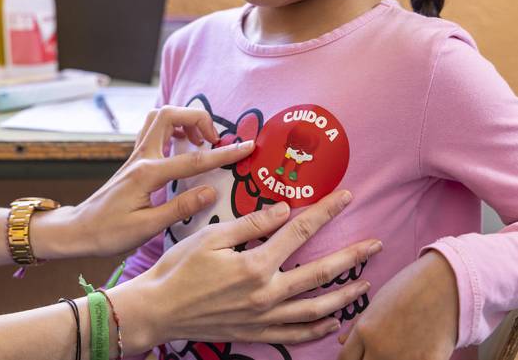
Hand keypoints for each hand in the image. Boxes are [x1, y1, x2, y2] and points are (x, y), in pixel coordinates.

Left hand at [32, 106, 255, 258]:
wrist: (77, 230)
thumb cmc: (108, 233)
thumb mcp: (146, 227)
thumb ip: (180, 207)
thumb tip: (210, 191)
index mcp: (147, 174)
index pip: (193, 159)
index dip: (223, 153)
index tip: (246, 146)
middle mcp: (141, 157)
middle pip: (169, 114)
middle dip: (198, 118)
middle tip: (214, 140)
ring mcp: (135, 155)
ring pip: (159, 117)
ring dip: (184, 120)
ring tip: (201, 141)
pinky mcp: (134, 160)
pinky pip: (154, 131)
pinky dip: (173, 129)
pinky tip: (183, 148)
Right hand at [108, 190, 382, 354]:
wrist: (157, 310)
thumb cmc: (179, 269)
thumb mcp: (210, 237)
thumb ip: (250, 224)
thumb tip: (282, 210)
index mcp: (256, 265)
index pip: (300, 231)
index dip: (326, 212)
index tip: (347, 197)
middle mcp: (266, 294)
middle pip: (321, 272)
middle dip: (353, 256)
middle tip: (376, 244)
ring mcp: (264, 317)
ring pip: (316, 308)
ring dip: (345, 295)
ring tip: (365, 283)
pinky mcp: (256, 333)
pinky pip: (295, 335)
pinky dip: (318, 330)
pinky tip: (333, 323)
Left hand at [337, 251, 457, 359]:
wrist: (448, 284)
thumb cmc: (410, 288)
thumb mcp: (377, 303)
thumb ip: (359, 326)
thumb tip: (342, 342)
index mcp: (365, 332)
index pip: (345, 359)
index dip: (351, 359)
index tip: (358, 356)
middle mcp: (381, 349)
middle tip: (376, 353)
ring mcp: (405, 359)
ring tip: (398, 349)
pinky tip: (416, 351)